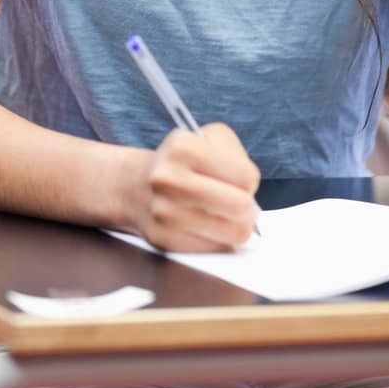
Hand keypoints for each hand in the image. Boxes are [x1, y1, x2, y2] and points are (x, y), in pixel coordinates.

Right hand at [133, 123, 260, 251]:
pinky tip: (204, 224)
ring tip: (222, 213)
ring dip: (235, 224)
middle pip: (239, 206)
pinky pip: (214, 248)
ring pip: (232, 233)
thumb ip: (238, 158)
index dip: (248, 179)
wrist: (137, 187)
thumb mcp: (209, 139)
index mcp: (182, 147)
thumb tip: (250, 196)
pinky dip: (216, 238)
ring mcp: (164, 212)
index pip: (245, 176)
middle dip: (247, 206)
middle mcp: (168, 179)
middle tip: (237, 201)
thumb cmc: (183, 164)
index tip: (237, 179)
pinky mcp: (165, 240)